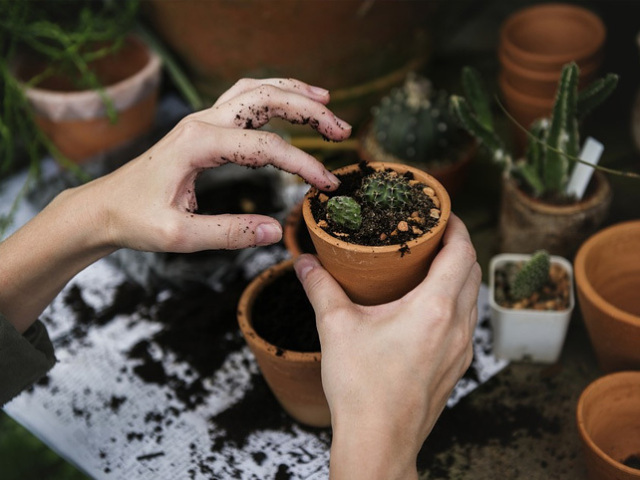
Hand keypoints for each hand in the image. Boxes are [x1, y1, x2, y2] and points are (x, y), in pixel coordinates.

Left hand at [74, 78, 351, 252]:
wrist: (103, 207)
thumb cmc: (135, 220)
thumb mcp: (180, 236)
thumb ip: (229, 233)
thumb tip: (276, 231)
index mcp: (198, 144)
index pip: (266, 147)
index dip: (303, 164)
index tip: (327, 185)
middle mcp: (201, 122)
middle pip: (266, 99)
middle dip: (309, 110)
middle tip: (342, 130)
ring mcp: (201, 120)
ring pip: (255, 91)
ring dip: (293, 93)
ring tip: (326, 101)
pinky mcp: (202, 128)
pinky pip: (242, 100)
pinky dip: (271, 96)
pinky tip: (288, 104)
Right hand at [294, 214, 480, 479]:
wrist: (379, 442)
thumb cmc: (361, 389)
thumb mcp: (336, 328)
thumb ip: (320, 288)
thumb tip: (304, 262)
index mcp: (435, 308)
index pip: (462, 252)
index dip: (457, 226)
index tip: (442, 213)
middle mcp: (457, 326)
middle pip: (473, 271)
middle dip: (458, 246)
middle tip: (431, 235)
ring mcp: (461, 350)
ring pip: (472, 298)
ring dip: (458, 275)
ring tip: (429, 265)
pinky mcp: (456, 367)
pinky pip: (466, 322)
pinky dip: (455, 302)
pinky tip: (427, 307)